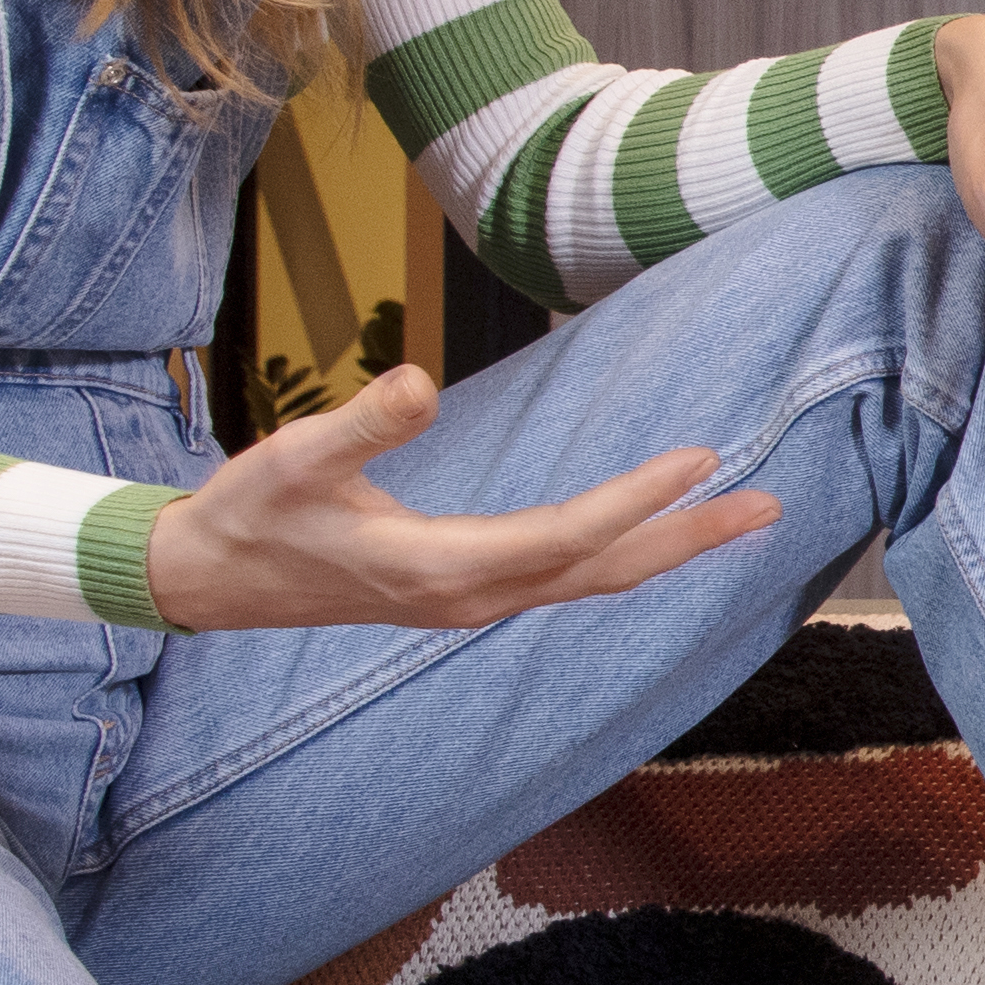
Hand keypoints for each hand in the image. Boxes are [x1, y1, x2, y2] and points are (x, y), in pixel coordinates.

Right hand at [142, 358, 775, 634]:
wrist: (213, 580)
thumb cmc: (253, 514)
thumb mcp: (294, 460)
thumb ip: (358, 424)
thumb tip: (415, 381)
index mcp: (440, 568)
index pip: (564, 535)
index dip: (636, 498)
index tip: (698, 457)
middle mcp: (472, 597)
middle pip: (604, 570)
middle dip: (689, 539)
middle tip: (771, 507)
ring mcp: (473, 603)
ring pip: (593, 580)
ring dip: (669, 548)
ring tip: (740, 515)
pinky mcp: (468, 594)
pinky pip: (568, 579)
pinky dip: (624, 554)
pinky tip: (658, 534)